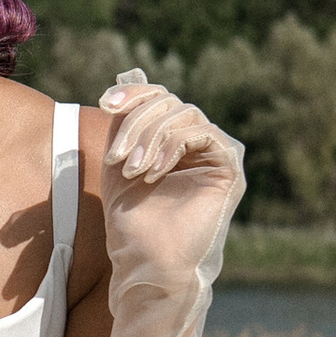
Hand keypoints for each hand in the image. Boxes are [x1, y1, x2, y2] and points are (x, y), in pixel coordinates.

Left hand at [98, 71, 245, 276]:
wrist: (145, 259)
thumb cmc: (130, 218)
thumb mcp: (118, 160)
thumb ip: (124, 122)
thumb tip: (126, 77)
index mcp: (172, 138)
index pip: (158, 97)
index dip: (133, 93)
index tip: (106, 103)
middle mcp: (197, 141)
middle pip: (168, 102)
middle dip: (136, 123)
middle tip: (117, 158)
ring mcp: (215, 153)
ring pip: (184, 114)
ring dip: (151, 137)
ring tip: (133, 169)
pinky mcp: (229, 167)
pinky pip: (203, 133)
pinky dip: (174, 146)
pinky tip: (154, 172)